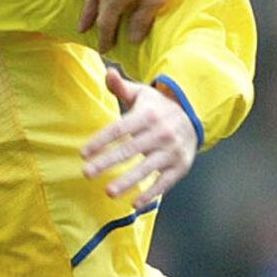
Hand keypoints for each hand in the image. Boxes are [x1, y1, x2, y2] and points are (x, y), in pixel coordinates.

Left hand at [80, 66, 196, 207]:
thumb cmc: (158, 108)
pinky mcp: (180, 166)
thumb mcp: (142, 94)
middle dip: (107, 162)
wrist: (194, 117)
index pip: (120, 129)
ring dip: (127, 181)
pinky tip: (134, 204)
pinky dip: (151, 194)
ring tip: (108, 192)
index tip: (83, 153)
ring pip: (147, 168)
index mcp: (148, 115)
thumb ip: (121, 87)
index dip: (101, 141)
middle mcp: (161, 133)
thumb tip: (108, 71)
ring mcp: (172, 151)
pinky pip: (164, 182)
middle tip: (86, 173)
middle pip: (130, 149)